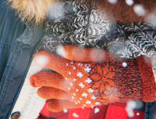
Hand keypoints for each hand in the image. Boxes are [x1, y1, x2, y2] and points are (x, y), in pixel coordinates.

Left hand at [29, 46, 155, 111]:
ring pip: (49, 94)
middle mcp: (71, 83)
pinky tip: (50, 102)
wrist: (124, 84)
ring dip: (42, 91)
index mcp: (74, 68)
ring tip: (39, 89)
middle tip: (32, 79)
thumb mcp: (95, 54)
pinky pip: (59, 106)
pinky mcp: (78, 103)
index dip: (42, 58)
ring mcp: (73, 95)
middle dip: (36, 78)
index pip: (52, 62)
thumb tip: (62, 50)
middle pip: (45, 80)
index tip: (36, 57)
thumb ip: (76, 52)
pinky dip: (52, 104)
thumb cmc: (110, 65)